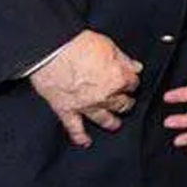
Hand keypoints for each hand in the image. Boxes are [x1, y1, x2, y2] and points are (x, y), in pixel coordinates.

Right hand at [29, 30, 141, 147]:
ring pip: (104, 118)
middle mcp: (105, 96)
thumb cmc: (77, 44)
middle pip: (122, 103)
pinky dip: (80, 136)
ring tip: (115, 124)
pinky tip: (85, 142)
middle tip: (127, 103)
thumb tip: (136, 67)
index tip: (130, 81)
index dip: (131, 82)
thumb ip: (124, 59)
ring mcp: (86, 105)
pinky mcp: (66, 109)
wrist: (50, 49)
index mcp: (118, 78)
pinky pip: (74, 127)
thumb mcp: (109, 45)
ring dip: (111, 122)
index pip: (133, 84)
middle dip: (125, 103)